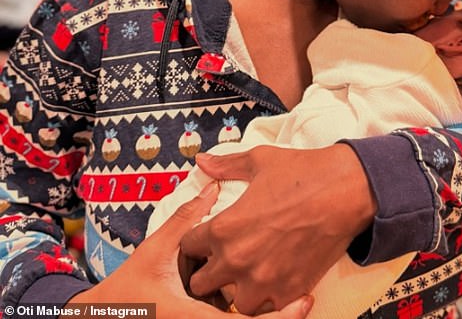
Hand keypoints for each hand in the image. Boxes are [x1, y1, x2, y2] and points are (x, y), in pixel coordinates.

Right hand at [69, 181, 312, 318]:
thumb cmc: (127, 289)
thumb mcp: (156, 250)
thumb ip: (186, 220)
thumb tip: (213, 186)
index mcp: (194, 314)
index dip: (280, 315)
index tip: (304, 301)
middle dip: (274, 311)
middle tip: (300, 296)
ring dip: (259, 310)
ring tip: (286, 297)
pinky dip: (248, 311)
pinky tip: (258, 299)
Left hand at [179, 144, 376, 313]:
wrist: (345, 190)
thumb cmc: (302, 173)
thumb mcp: (259, 161)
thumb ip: (226, 165)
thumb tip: (203, 162)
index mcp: (225, 228)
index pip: (188, 247)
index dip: (195, 240)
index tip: (206, 237)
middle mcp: (238, 259)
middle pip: (201, 283)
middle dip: (208, 270)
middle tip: (222, 258)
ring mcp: (264, 280)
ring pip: (232, 302)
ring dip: (236, 288)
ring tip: (247, 272)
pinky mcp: (290, 291)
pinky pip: (265, 309)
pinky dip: (265, 297)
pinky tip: (272, 278)